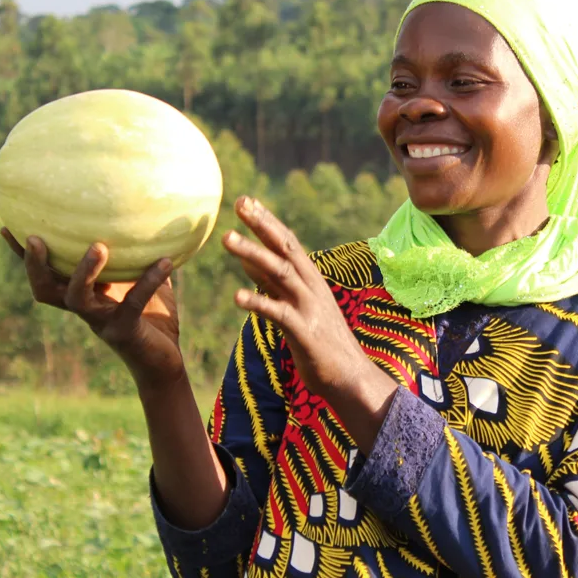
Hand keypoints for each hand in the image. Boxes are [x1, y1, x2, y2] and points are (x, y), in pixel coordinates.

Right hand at [1, 228, 186, 391]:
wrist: (164, 362)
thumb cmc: (153, 318)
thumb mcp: (142, 280)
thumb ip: (138, 254)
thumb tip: (145, 216)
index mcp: (82, 295)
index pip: (45, 274)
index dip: (22, 256)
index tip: (7, 226)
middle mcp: (84, 309)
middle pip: (45, 289)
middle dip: (35, 265)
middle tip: (35, 237)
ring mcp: (102, 322)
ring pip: (78, 298)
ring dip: (84, 272)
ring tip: (99, 246)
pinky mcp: (125, 331)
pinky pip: (133, 302)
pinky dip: (149, 280)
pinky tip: (166, 261)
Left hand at [221, 197, 396, 451]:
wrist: (351, 378)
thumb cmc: (320, 344)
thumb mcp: (294, 306)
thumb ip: (272, 283)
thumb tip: (246, 258)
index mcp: (310, 280)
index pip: (286, 242)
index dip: (266, 220)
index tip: (245, 200)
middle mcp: (311, 288)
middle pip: (284, 248)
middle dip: (261, 224)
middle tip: (239, 202)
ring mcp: (309, 308)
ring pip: (279, 273)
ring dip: (252, 253)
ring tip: (226, 238)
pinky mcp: (305, 332)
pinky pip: (279, 313)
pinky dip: (258, 302)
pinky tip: (236, 297)